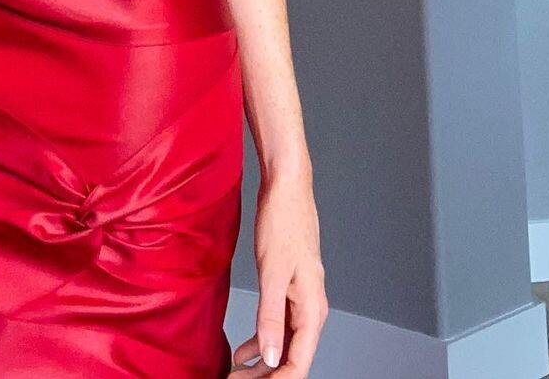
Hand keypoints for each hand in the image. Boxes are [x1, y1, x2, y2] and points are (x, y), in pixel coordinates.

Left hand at [229, 172, 327, 375]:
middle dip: (265, 375)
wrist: (287, 188)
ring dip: (262, 362)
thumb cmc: (283, 223)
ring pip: (283, 342)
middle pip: (291, 356)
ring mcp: (300, 298)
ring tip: (236, 374)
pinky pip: (277, 324)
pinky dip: (261, 340)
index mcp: (312, 308)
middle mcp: (310, 308)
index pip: (298, 362)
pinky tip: (243, 350)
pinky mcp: (288, 287)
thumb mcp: (273, 272)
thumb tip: (269, 357)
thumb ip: (271, 316)